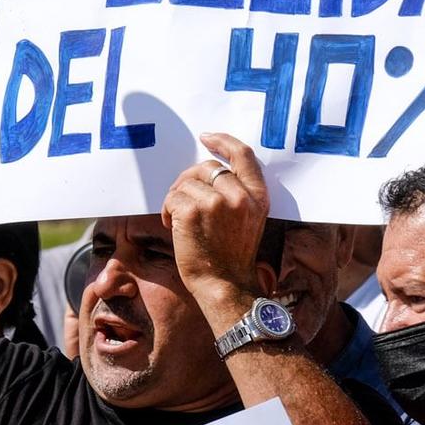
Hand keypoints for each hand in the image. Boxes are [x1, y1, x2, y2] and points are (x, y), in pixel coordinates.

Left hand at [161, 132, 269, 327]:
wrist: (225, 287)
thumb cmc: (231, 258)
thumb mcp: (248, 221)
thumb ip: (237, 194)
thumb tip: (206, 172)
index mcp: (258, 197)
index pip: (243, 155)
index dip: (223, 141)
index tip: (207, 137)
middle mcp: (241, 196)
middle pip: (206, 168)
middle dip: (189, 181)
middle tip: (182, 201)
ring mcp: (218, 203)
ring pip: (186, 183)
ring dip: (176, 199)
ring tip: (179, 221)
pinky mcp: (194, 211)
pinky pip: (172, 197)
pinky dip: (166, 210)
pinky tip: (172, 227)